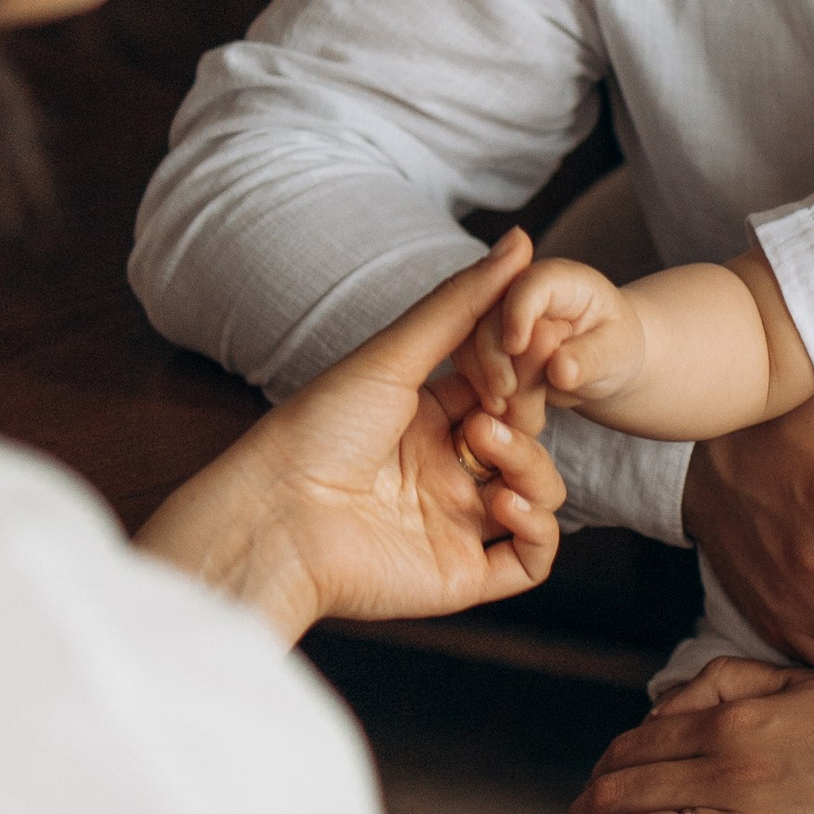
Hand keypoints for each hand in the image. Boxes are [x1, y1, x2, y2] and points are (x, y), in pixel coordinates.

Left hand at [136, 238, 564, 641]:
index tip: (521, 356)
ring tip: (486, 447)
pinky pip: (532, 559)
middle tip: (496, 407)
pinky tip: (503, 503)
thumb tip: (521, 239)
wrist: (276, 517)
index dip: (523, 375)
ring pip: (538, 495)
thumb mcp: (394, 355)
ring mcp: (455, 523)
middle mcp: (444, 471)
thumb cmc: (317, 429)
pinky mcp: (461, 575)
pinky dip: (537, 528)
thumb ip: (462, 302)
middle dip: (527, 419)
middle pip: (528, 441)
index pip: (505, 392)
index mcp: (426, 420)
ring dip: (532, 467)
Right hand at [461, 251, 639, 430]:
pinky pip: (467, 364)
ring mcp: (497, 315)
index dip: (518, 313)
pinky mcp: (483, 343)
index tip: (516, 348)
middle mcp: (521, 289)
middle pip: (489, 313)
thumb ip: (589, 359)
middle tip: (506, 394)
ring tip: (508, 410)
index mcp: (560, 280)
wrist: (601, 362)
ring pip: (468, 340)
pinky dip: (481, 390)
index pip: (530, 284)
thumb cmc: (614, 348)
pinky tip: (501, 411)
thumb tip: (560, 370)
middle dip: (494, 356)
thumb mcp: (616, 353)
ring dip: (483, 379)